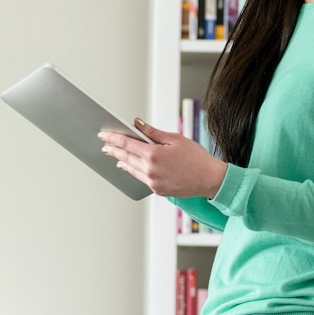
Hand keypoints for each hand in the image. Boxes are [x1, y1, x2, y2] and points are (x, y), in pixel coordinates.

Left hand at [98, 118, 227, 198]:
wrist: (209, 179)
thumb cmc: (197, 158)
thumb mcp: (176, 139)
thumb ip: (154, 133)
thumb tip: (137, 124)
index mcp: (154, 154)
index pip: (127, 143)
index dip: (113, 138)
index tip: (103, 134)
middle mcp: (150, 170)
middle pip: (126, 157)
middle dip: (114, 150)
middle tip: (104, 145)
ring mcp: (153, 182)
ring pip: (131, 169)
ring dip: (122, 161)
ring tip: (116, 156)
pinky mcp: (157, 190)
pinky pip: (141, 178)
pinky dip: (134, 171)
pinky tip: (131, 167)